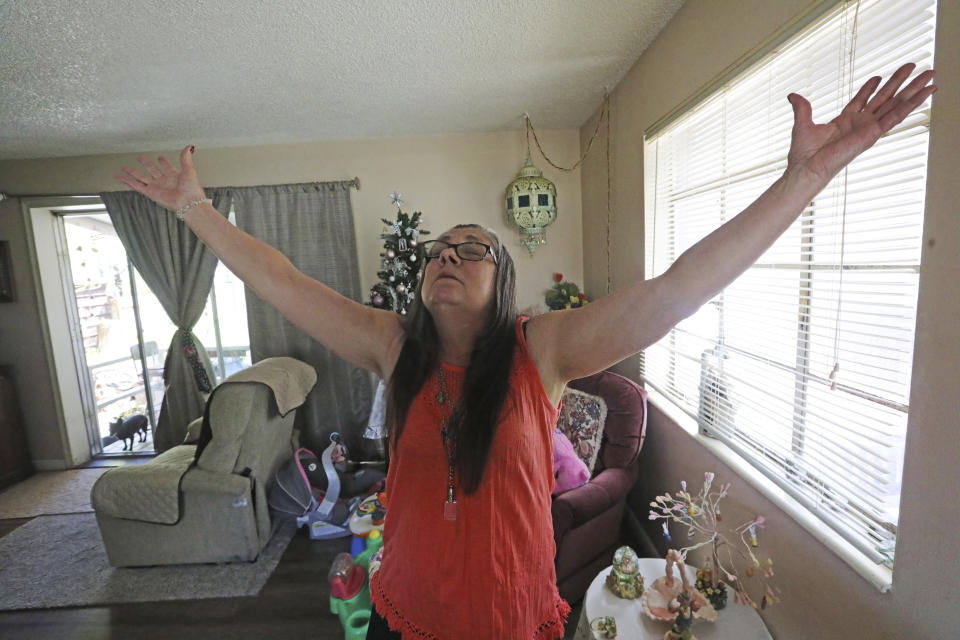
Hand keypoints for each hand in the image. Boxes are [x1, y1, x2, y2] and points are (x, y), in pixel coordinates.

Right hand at [114, 145, 206, 210]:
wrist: (189, 202)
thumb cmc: (192, 189)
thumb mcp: (189, 169)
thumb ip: (186, 158)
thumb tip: (189, 147)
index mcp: (175, 176)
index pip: (167, 167)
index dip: (164, 162)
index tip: (160, 158)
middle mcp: (165, 182)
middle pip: (152, 170)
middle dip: (146, 164)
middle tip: (140, 157)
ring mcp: (157, 187)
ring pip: (142, 178)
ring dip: (133, 172)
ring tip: (125, 167)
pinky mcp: (151, 193)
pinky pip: (137, 186)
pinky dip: (128, 181)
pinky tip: (121, 177)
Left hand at [785, 63, 936, 184]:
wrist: (807, 168)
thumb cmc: (804, 153)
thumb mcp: (802, 123)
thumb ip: (802, 108)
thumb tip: (792, 96)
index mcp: (845, 122)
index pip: (862, 101)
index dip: (869, 88)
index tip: (877, 77)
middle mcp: (860, 124)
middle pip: (885, 98)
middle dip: (899, 82)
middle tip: (913, 66)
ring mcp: (869, 128)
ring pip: (896, 104)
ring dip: (914, 89)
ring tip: (930, 74)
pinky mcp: (874, 133)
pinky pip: (896, 115)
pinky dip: (912, 104)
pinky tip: (925, 93)